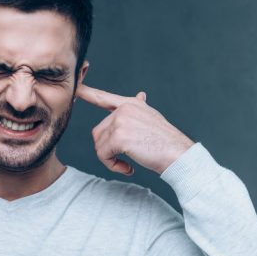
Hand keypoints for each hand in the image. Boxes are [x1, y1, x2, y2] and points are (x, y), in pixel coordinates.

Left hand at [76, 84, 194, 174]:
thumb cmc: (167, 142)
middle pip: (98, 132)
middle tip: (124, 159)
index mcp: (131, 104)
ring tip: (127, 163)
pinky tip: (128, 168)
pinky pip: (103, 155)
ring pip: (99, 145)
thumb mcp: (152, 119)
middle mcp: (124, 109)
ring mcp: (121, 121)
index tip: (76, 87)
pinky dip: (112, 165)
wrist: (180, 156)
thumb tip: (139, 95)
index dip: (87, 93)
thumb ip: (139, 109)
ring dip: (110, 159)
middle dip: (108, 149)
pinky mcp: (119, 136)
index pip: (103, 97)